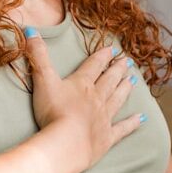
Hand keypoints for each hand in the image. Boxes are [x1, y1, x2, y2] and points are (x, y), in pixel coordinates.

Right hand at [24, 29, 141, 172]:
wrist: (66, 143)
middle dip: (118, 70)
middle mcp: (97, 98)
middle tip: (128, 61)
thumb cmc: (53, 112)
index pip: (94, 66)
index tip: (112, 49)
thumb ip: (37, 56)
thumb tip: (30, 30)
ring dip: (125, 89)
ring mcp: (104, 118)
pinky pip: (122, 129)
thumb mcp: (43, 79)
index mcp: (82, 84)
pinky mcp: (106, 138)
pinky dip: (132, 123)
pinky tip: (141, 118)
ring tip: (133, 81)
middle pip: (109, 80)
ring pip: (117, 99)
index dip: (102, 56)